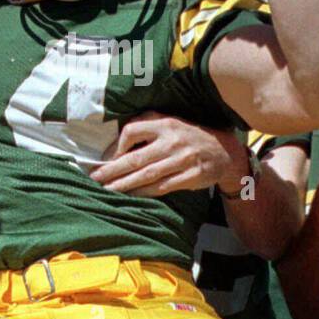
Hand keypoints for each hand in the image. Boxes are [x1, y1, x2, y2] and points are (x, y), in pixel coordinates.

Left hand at [90, 112, 246, 196]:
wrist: (223, 151)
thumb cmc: (188, 137)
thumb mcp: (170, 123)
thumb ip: (146, 126)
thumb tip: (117, 142)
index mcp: (165, 124)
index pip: (133, 130)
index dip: (117, 145)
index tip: (106, 159)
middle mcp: (172, 141)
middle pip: (136, 158)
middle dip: (113, 170)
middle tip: (94, 179)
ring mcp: (183, 160)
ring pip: (148, 175)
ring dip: (125, 184)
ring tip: (108, 191)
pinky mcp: (192, 176)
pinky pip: (163, 187)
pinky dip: (145, 192)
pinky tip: (132, 196)